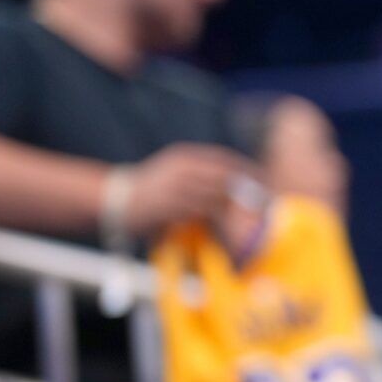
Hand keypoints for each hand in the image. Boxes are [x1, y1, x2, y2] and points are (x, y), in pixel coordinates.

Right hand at [123, 143, 262, 236]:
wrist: (115, 199)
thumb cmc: (150, 189)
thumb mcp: (174, 172)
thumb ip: (199, 175)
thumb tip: (230, 185)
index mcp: (186, 157)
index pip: (225, 160)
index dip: (247, 169)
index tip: (264, 178)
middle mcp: (183, 168)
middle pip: (226, 176)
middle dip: (248, 188)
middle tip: (266, 199)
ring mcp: (177, 186)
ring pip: (217, 194)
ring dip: (237, 205)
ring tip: (254, 215)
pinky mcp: (171, 206)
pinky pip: (202, 211)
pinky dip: (219, 217)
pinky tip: (230, 224)